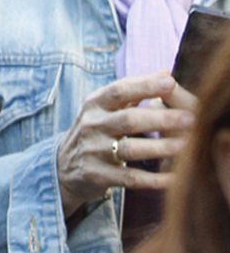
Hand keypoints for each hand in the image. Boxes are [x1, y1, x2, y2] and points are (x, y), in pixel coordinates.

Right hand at [56, 73, 194, 214]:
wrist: (63, 167)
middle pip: (128, 119)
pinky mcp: (98, 176)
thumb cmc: (95, 132)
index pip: (119, 90)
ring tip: (185, 147)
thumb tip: (165, 72)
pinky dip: (152, 180)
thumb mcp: (104, 108)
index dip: (144, 85)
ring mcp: (93, 151)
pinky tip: (173, 179)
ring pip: (129, 149)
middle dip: (160, 119)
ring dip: (159, 148)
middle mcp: (92, 125)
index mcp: (95, 104)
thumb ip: (133, 92)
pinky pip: (129, 178)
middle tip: (190, 119)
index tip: (170, 82)